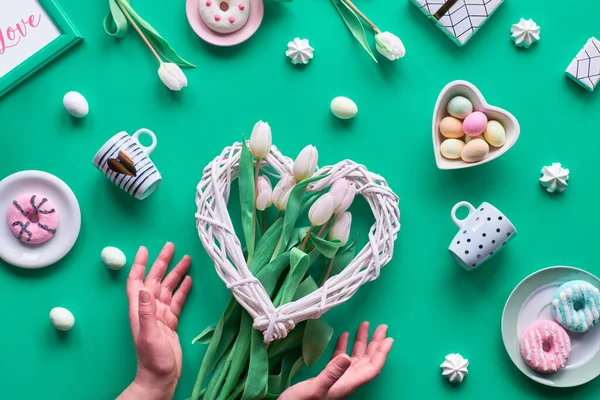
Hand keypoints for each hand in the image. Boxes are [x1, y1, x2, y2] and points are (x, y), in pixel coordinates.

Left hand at [117, 243, 191, 399]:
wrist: (160, 378)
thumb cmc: (152, 359)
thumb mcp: (148, 334)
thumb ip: (146, 312)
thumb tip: (144, 288)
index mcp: (140, 310)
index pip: (137, 282)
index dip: (140, 265)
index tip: (145, 249)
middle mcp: (149, 309)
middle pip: (154, 280)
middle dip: (161, 263)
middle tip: (170, 247)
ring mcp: (160, 315)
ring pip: (168, 288)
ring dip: (175, 273)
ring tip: (186, 259)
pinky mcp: (171, 322)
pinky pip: (177, 301)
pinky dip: (182, 289)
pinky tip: (189, 280)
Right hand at [280, 322, 392, 399]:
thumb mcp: (315, 388)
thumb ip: (331, 373)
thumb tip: (346, 356)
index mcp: (347, 384)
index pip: (371, 368)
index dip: (381, 354)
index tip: (389, 339)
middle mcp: (346, 381)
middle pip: (367, 361)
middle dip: (375, 344)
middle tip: (382, 327)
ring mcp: (337, 378)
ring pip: (356, 358)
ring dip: (362, 342)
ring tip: (365, 326)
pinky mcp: (327, 376)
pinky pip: (341, 359)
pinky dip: (345, 346)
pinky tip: (344, 336)